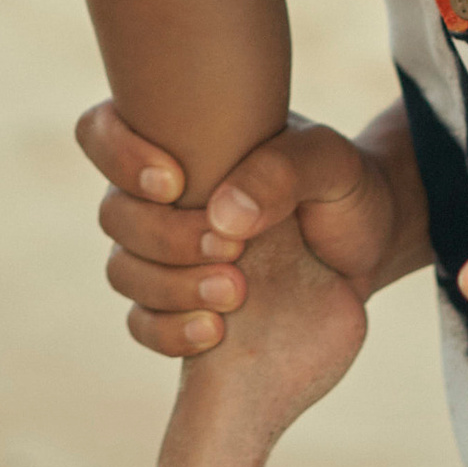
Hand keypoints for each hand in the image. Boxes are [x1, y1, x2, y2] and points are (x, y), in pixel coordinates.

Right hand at [77, 102, 400, 353]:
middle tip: (230, 248)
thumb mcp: (327, 162)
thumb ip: (281, 173)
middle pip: (114, 215)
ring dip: (170, 288)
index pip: (101, 133)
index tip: (176, 182)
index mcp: (174, 138)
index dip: (118, 157)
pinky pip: (142, 324)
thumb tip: (223, 214)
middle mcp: (155, 195)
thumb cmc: (340, 184)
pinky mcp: (179, 305)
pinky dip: (168, 333)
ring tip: (234, 293)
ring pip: (123, 271)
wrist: (366, 240)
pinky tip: (215, 332)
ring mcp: (162, 252)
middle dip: (165, 238)